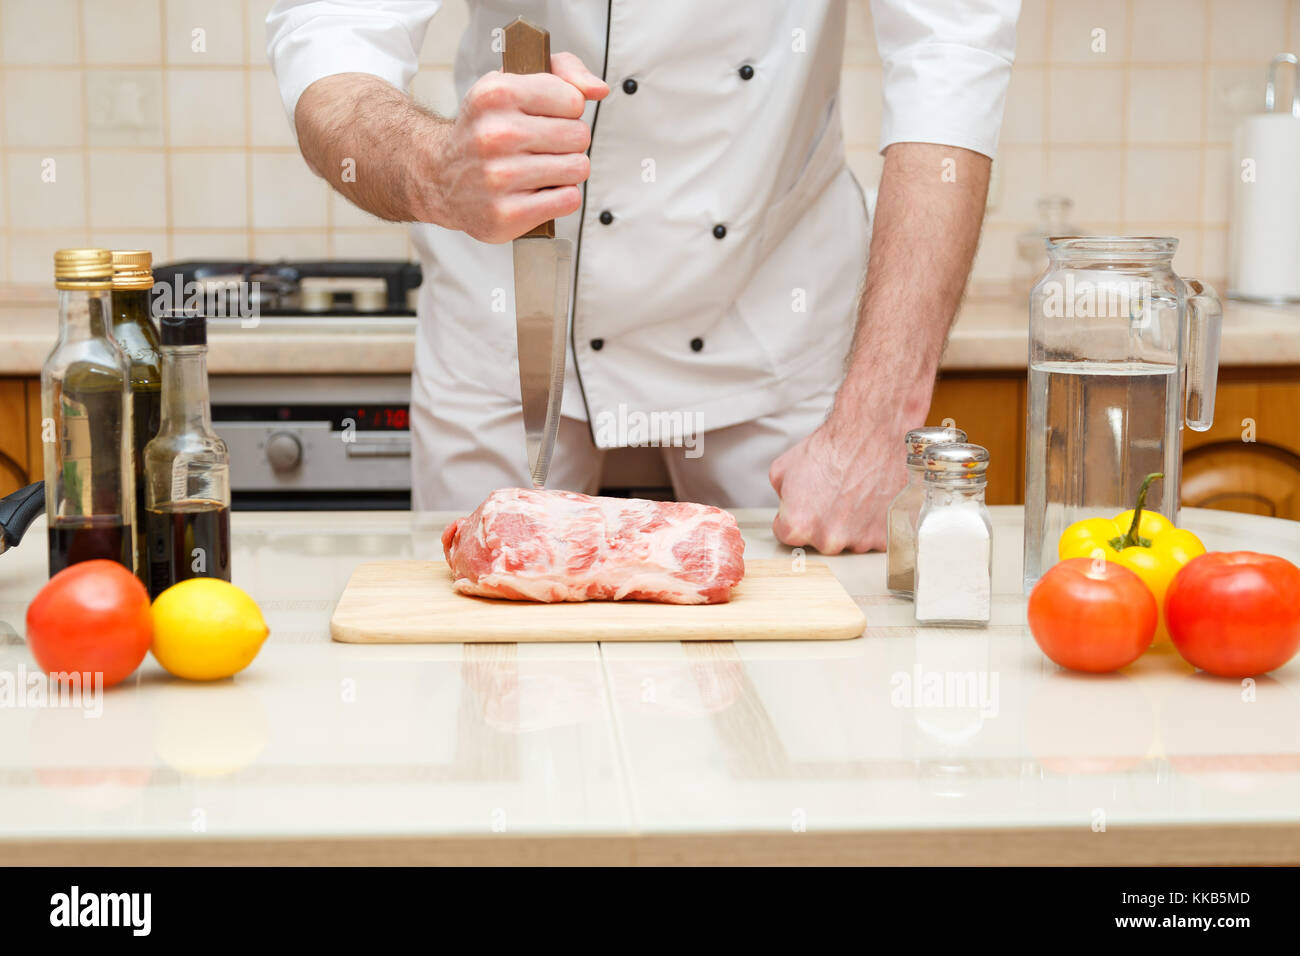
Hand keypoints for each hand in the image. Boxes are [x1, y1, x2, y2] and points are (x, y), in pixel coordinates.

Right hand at [420, 53, 607, 241]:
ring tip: (540, 169)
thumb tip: (598, 89)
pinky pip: (568, 200)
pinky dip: (560, 197)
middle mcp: (495, 135)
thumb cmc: (484, 129)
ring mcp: (500, 177)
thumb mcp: (511, 83)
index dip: (567, 110)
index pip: (574, 100)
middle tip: (543, 147)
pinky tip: (538, 191)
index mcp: (496, 94)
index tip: (546, 117)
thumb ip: (562, 72)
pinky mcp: (507, 214)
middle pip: (579, 136)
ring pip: (577, 168)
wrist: (440, 176)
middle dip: (569, 142)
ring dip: (566, 170)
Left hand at [768, 409, 907, 553]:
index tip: (806, 502)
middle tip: (834, 493)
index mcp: (798, 527)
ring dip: (851, 523)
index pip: (787, 534)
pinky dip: (875, 523)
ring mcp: (859, 542)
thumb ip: (780, 496)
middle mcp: (828, 540)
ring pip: (850, 540)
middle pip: (820, 540)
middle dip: (824, 521)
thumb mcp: (783, 469)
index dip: (795, 514)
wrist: (871, 435)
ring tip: (856, 493)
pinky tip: (873, 499)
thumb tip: (787, 506)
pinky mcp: (885, 536)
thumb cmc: (832, 448)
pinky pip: (875, 537)